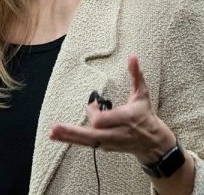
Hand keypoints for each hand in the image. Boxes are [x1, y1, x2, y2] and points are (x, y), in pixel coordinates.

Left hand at [49, 55, 175, 163]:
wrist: (152, 142)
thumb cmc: (145, 115)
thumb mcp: (142, 94)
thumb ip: (136, 75)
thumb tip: (133, 56)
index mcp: (125, 118)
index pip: (101, 120)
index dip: (93, 111)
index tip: (94, 103)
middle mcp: (115, 133)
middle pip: (91, 134)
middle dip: (73, 131)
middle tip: (55, 127)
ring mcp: (109, 142)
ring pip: (86, 141)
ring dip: (68, 137)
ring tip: (51, 133)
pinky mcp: (104, 146)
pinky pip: (86, 143)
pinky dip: (72, 140)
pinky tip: (57, 137)